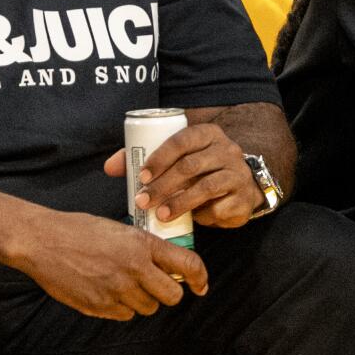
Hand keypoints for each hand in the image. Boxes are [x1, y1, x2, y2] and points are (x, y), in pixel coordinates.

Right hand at [12, 210, 207, 320]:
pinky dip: (122, 307)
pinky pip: (125, 314)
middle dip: (168, 293)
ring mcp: (117, 290)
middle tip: (157, 285)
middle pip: (171, 296)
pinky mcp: (99, 306)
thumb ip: (146, 248)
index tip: (201, 285)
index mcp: (142, 245)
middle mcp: (134, 269)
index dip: (200, 278)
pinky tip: (108, 290)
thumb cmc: (79, 230)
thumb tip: (169, 266)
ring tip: (124, 283)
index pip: (188, 265)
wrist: (42, 241)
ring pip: (148, 308)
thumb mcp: (121, 230)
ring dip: (143, 299)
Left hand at [105, 123, 262, 229]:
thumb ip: (146, 160)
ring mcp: (239, 174)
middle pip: (192, 166)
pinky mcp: (245, 198)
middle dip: (164, 185)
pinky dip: (204, 216)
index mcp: (208, 134)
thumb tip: (109, 167)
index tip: (142, 176)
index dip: (160, 157)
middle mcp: (228, 150)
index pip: (183, 140)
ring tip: (161, 215)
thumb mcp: (178, 159)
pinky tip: (193, 220)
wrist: (239, 187)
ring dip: (180, 203)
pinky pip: (221, 208)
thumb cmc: (200, 171)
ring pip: (207, 187)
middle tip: (144, 201)